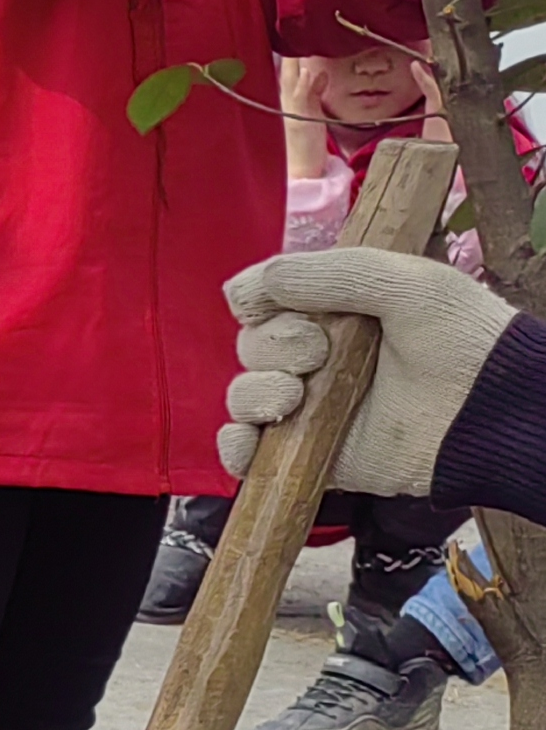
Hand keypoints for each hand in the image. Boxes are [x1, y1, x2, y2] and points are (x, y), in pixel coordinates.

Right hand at [221, 245, 512, 497]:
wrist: (493, 413)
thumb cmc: (464, 340)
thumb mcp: (404, 281)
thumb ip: (327, 273)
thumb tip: (239, 290)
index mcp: (339, 313)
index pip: (268, 304)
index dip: (264, 305)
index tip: (288, 308)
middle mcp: (321, 359)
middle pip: (252, 347)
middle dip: (271, 348)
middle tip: (316, 355)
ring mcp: (314, 409)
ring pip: (243, 396)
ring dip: (253, 393)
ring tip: (291, 398)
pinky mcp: (312, 456)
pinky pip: (248, 454)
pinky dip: (236, 447)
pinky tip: (252, 439)